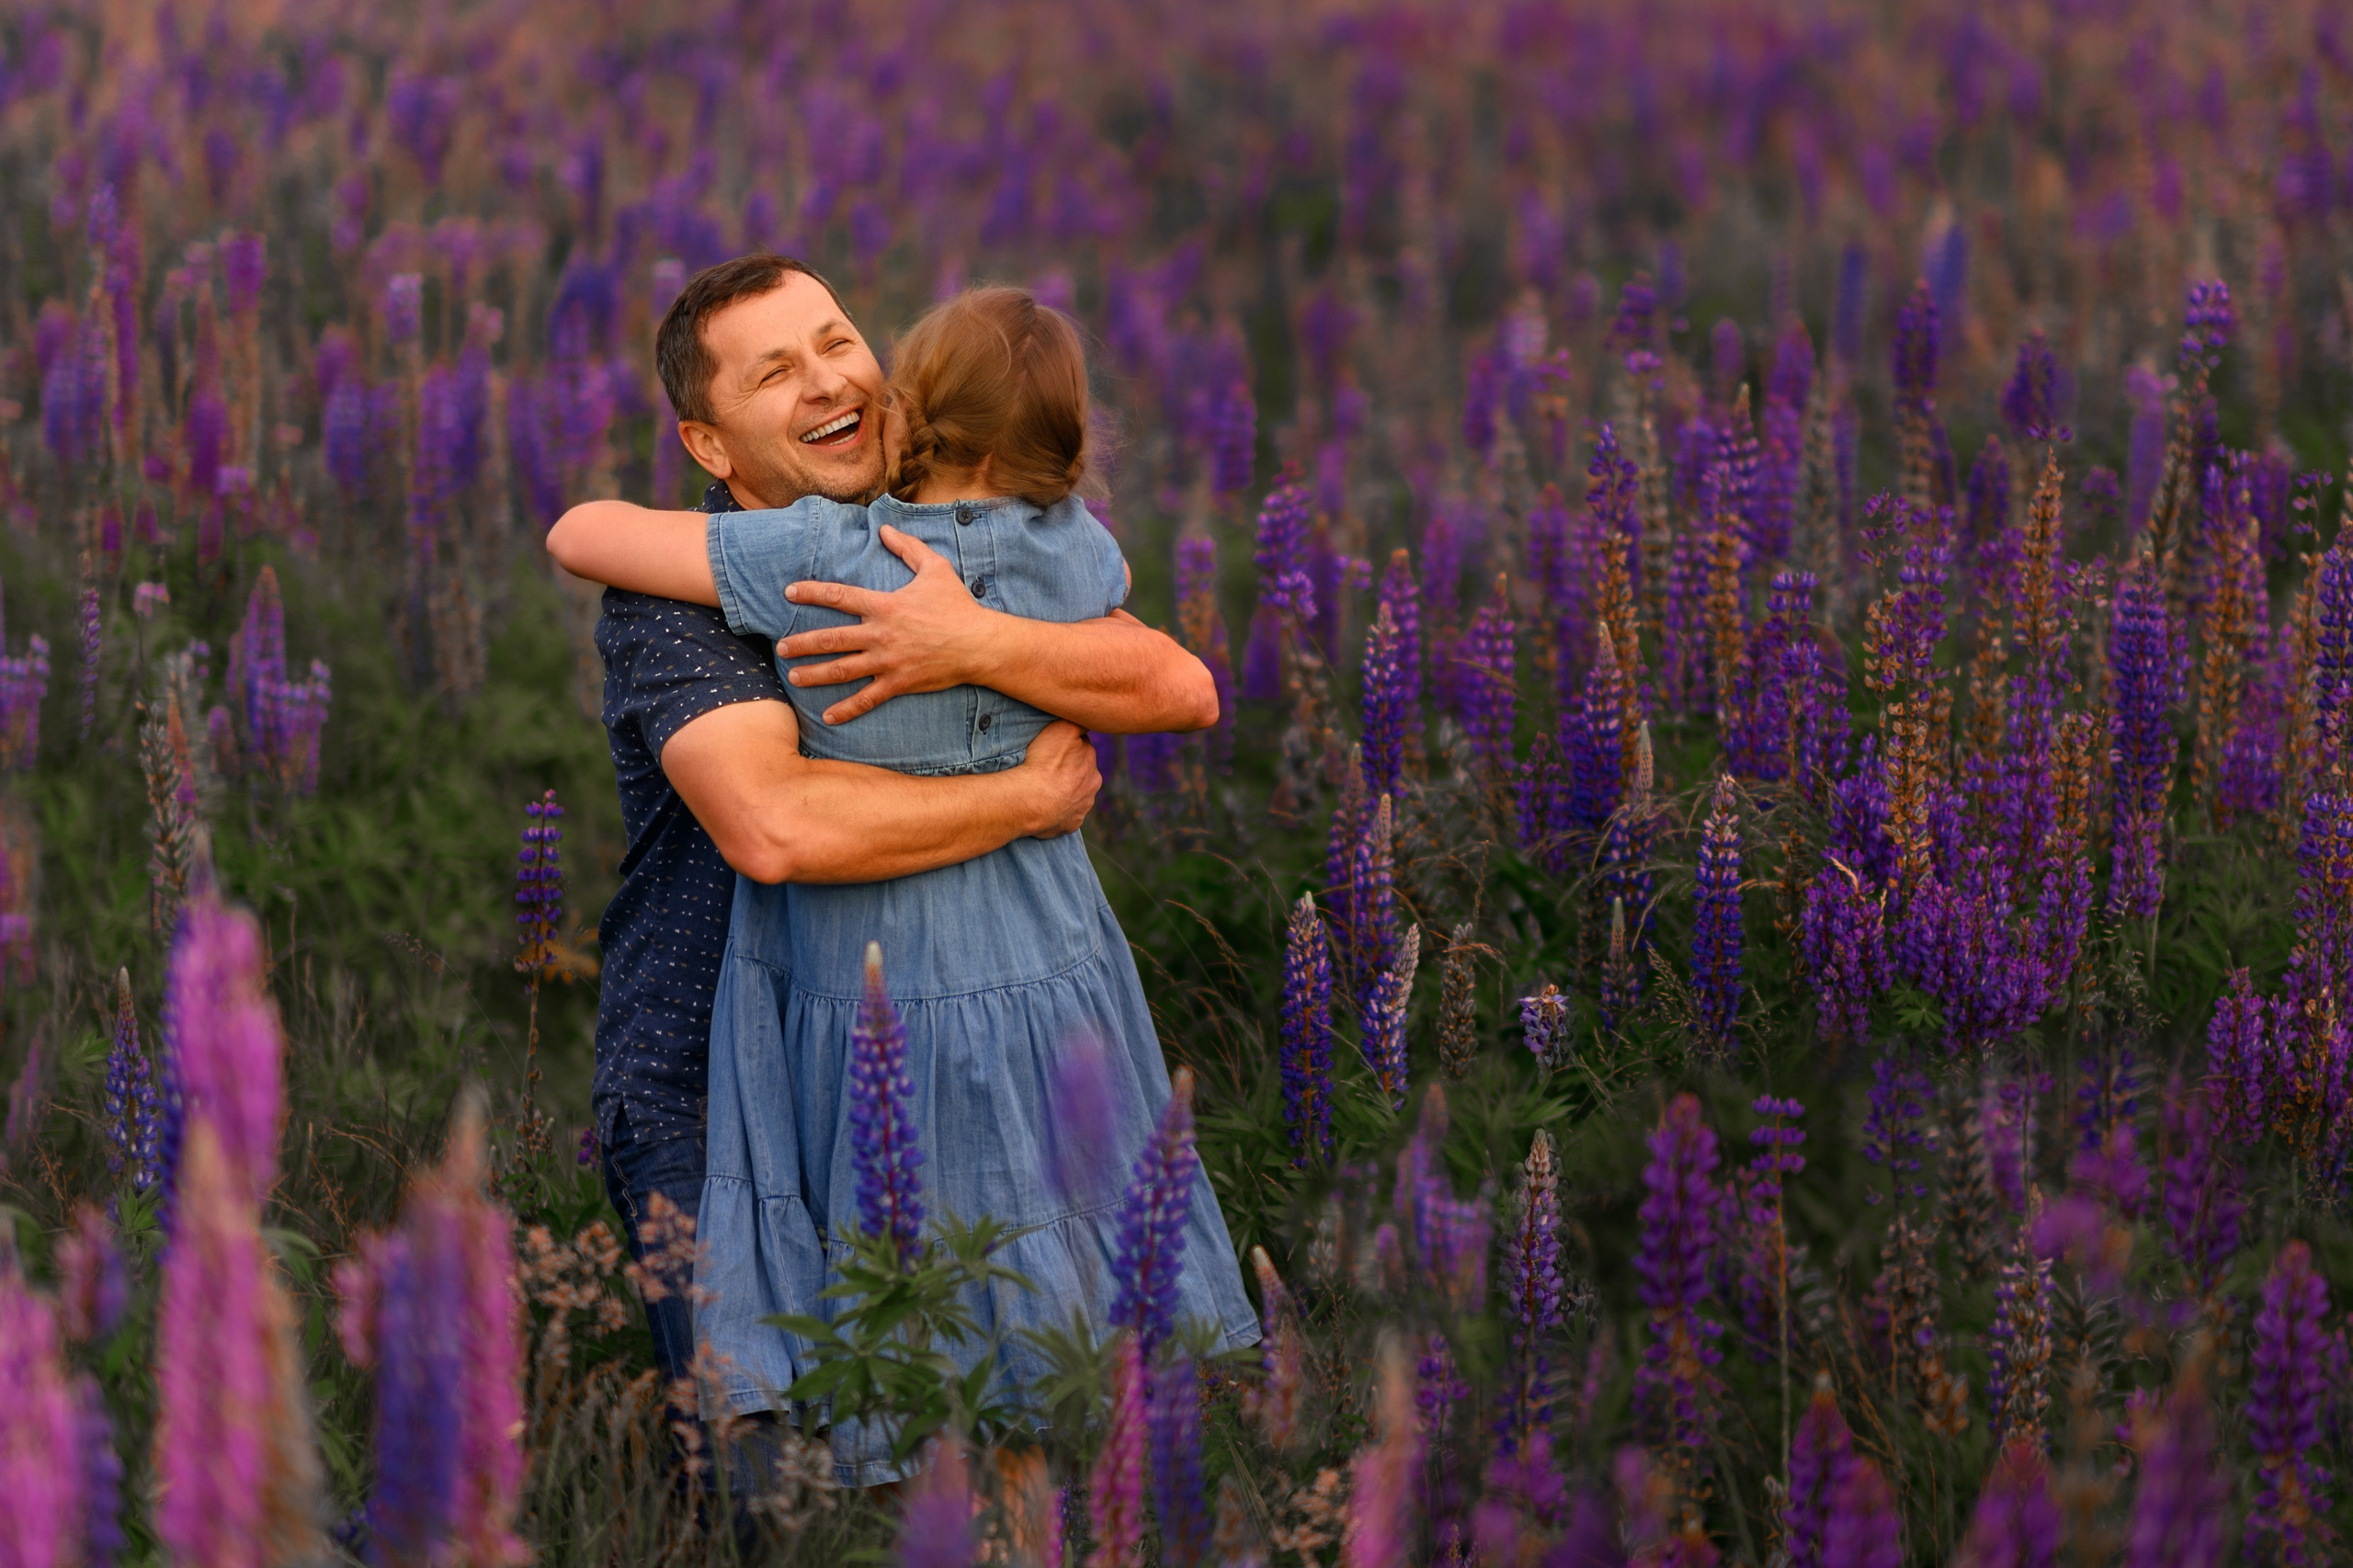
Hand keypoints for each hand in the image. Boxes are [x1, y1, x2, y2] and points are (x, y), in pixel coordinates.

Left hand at [777, 525, 1001, 723]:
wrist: (979, 644)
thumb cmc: (958, 606)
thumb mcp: (935, 568)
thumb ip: (907, 548)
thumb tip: (884, 530)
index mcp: (885, 606)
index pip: (839, 596)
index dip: (812, 592)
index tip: (789, 593)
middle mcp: (880, 634)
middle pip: (832, 639)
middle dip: (803, 643)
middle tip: (781, 647)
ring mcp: (888, 661)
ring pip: (842, 670)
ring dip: (815, 674)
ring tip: (793, 677)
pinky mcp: (898, 683)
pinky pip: (868, 699)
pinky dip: (847, 709)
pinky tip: (829, 717)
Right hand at [1015, 720, 1100, 838]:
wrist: (1031, 800)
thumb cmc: (1044, 763)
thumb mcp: (1064, 729)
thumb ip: (1079, 724)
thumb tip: (1087, 722)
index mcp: (1093, 767)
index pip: (1083, 751)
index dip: (1068, 748)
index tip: (1053, 749)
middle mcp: (1091, 789)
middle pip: (1081, 775)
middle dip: (1068, 772)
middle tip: (1047, 769)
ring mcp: (1081, 810)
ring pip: (1073, 797)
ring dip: (1063, 792)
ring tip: (1042, 789)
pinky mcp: (1069, 825)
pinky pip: (1064, 817)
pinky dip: (1056, 812)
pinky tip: (1043, 806)